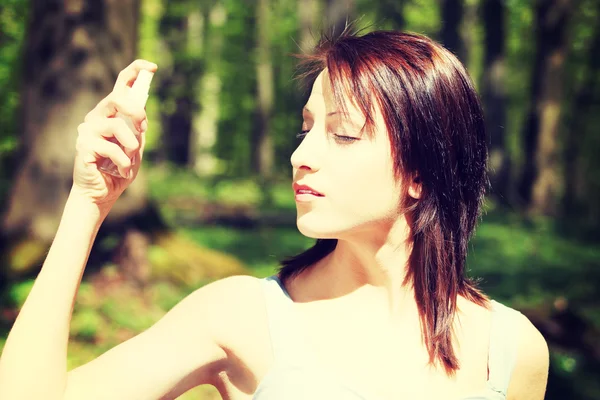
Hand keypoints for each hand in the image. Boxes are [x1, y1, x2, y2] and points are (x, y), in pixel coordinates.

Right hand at [71, 59, 156, 206]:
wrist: (101, 194)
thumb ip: (138, 130)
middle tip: (142, 127)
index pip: (120, 85)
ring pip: (116, 126)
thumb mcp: (135, 148)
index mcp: (110, 114)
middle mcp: (96, 118)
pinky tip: (121, 170)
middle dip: (135, 111)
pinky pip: (111, 148)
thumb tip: (142, 112)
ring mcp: (87, 130)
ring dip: (130, 146)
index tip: (152, 67)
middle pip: (116, 98)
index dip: (135, 71)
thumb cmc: (118, 171)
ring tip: (130, 160)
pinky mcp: (82, 146)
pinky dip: (123, 161)